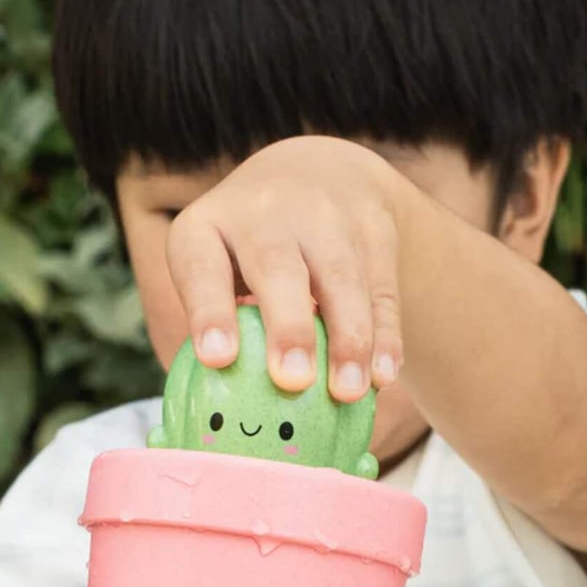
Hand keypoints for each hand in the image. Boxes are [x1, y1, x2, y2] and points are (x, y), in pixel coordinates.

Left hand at [166, 136, 406, 402]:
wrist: (321, 172)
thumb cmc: (248, 252)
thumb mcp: (217, 264)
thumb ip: (218, 324)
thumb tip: (224, 415)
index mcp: (208, 227)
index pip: (201, 267)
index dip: (209, 312)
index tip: (217, 358)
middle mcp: (262, 210)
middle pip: (276, 267)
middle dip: (288, 327)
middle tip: (292, 380)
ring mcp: (323, 213)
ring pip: (340, 278)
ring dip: (348, 339)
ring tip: (347, 393)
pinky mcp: (372, 227)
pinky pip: (380, 287)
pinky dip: (385, 335)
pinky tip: (383, 376)